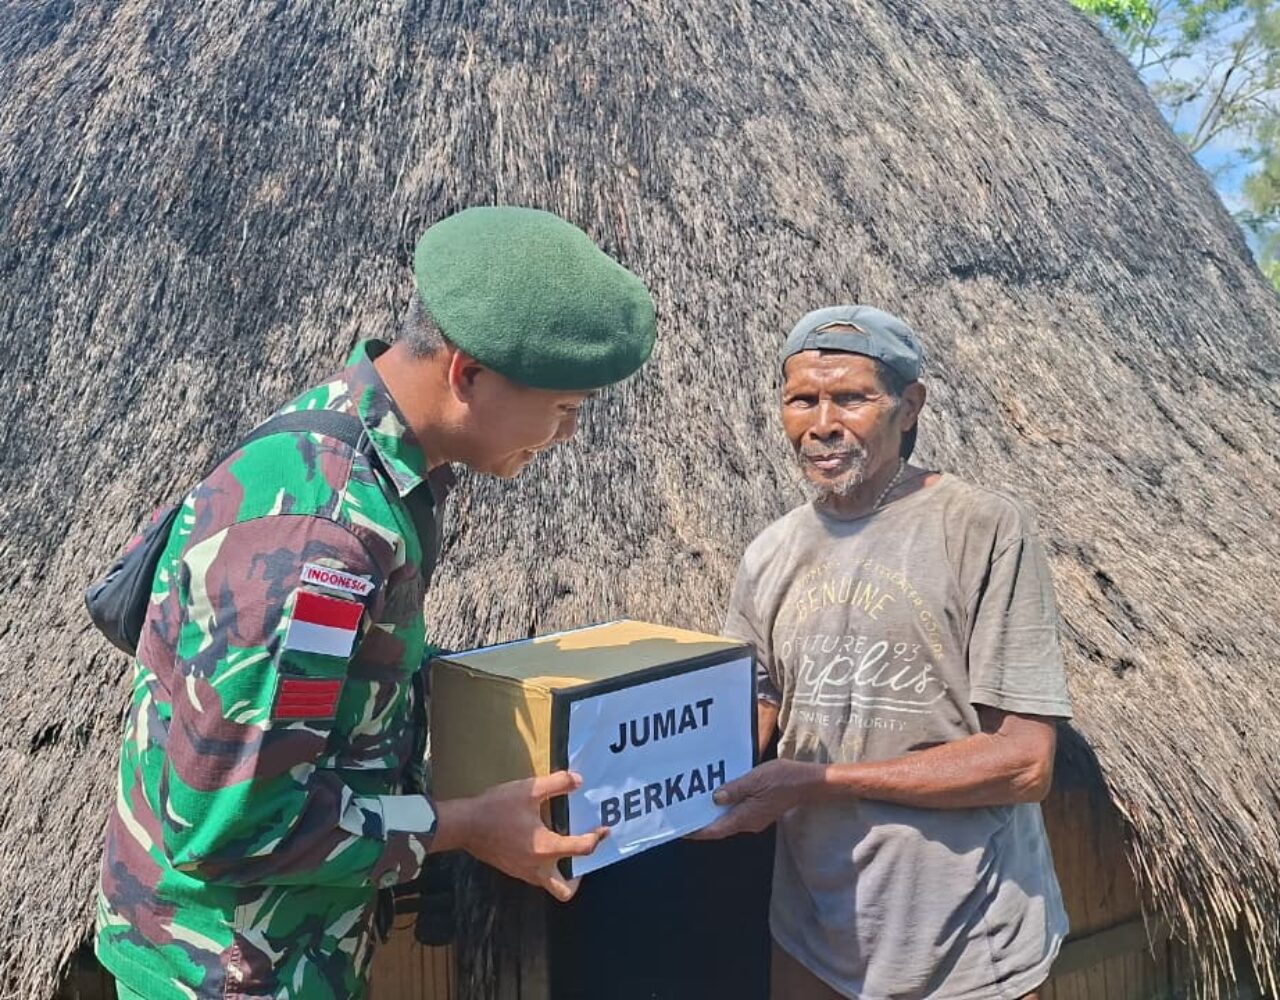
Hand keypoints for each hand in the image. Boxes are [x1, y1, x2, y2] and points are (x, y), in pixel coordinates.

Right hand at [451, 771, 606, 901]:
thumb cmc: (497, 808)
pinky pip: (535, 875)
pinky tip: (540, 843)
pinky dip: (544, 865)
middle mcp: (537, 868)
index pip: (581, 850)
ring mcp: (523, 873)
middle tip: (582, 856)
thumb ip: (557, 783)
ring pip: (550, 884)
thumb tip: (579, 780)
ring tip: (564, 847)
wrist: (465, 824)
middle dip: (579, 876)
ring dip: (561, 870)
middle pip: (566, 890)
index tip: (604, 829)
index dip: (597, 839)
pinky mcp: (512, 870)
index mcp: (546, 848)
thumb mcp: (530, 790)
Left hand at [688, 758, 820, 839]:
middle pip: (721, 826)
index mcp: (745, 817)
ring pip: (730, 819)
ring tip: (699, 803)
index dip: (698, 831)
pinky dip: (728, 807)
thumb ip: (734, 790)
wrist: (809, 783)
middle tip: (685, 814)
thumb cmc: (784, 779)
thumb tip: (715, 799)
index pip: (715, 830)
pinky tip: (722, 795)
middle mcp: (749, 823)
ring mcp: (756, 818)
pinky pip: (740, 812)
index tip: (682, 831)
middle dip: (703, 822)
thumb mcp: (755, 779)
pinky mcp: (761, 811)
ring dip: (715, 813)